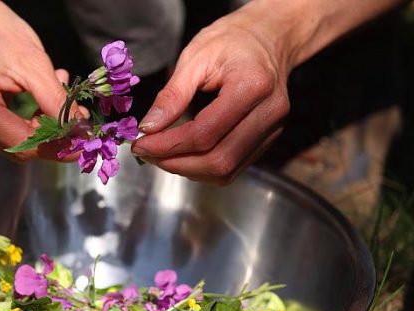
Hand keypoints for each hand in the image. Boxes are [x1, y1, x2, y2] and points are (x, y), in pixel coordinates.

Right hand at [0, 1, 70, 160]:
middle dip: (48, 135)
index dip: (54, 145)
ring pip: (11, 144)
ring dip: (38, 127)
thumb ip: (56, 102)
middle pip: (16, 148)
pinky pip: (2, 136)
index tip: (80, 141)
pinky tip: (35, 104)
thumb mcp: (35, 64)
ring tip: (49, 97)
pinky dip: (25, 124)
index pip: (20, 142)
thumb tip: (79, 131)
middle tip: (72, 113)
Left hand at [131, 4, 293, 183]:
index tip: (140, 144)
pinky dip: (203, 168)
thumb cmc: (231, 41)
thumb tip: (148, 128)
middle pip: (218, 160)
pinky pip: (233, 167)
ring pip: (226, 170)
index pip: (205, 134)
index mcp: (252, 86)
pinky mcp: (268, 140)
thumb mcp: (195, 57)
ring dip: (188, 169)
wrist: (269, 37)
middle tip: (147, 153)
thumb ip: (172, 95)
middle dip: (176, 163)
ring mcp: (272, 130)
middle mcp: (269, 113)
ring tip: (161, 155)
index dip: (169, 146)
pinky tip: (183, 154)